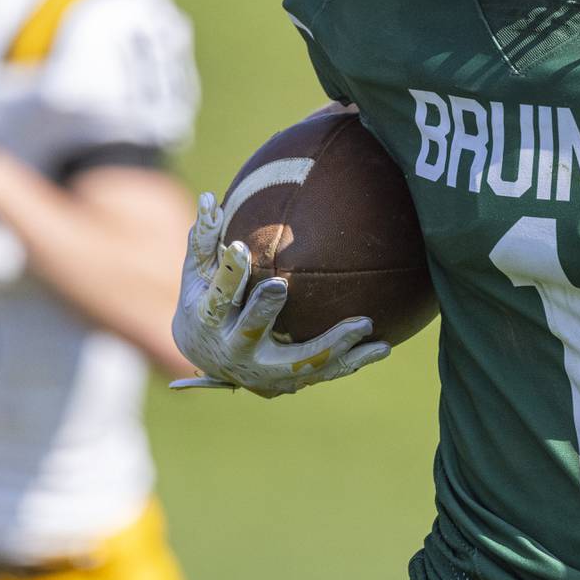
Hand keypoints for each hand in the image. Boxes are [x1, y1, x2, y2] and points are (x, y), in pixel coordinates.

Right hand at [170, 192, 389, 396]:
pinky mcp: (288, 381)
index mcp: (210, 322)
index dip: (228, 274)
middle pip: (250, 332)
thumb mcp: (198, 272)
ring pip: (300, 361)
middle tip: (280, 285)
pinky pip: (323, 371)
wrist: (209, 357)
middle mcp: (235, 351)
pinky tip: (382, 346)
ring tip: (365, 323)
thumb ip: (205, 239)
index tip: (239, 247)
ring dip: (333, 344)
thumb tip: (208, 197)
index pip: (217, 297)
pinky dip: (352, 361)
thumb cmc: (204, 301)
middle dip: (263, 311)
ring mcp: (263, 372)